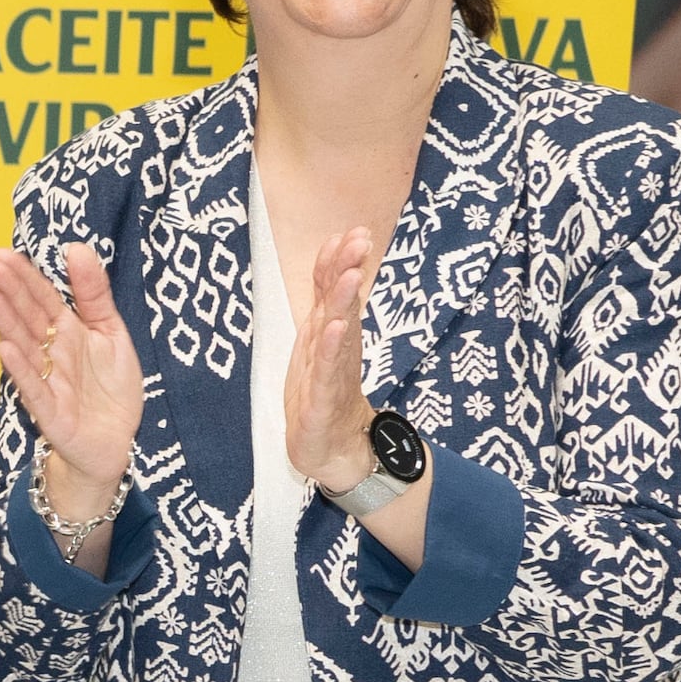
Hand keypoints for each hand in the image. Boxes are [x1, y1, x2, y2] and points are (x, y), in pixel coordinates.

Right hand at [0, 244, 145, 511]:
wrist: (116, 442)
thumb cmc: (111, 387)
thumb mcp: (111, 331)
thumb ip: (94, 292)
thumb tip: (76, 247)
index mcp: (66, 330)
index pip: (42, 298)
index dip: (24, 276)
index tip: (1, 254)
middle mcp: (51, 352)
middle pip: (27, 317)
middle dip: (8, 291)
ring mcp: (47, 380)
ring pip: (24, 347)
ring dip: (4, 323)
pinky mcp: (50, 412)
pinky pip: (33, 387)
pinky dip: (19, 368)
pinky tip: (4, 348)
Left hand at [281, 224, 382, 491]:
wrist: (331, 450)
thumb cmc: (322, 393)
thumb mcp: (318, 342)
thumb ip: (325, 304)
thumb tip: (334, 263)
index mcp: (331, 332)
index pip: (333, 290)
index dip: (339, 260)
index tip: (354, 231)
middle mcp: (337, 347)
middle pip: (342, 303)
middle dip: (349, 270)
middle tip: (362, 240)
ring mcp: (333, 372)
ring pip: (339, 331)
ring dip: (345, 302)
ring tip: (352, 275)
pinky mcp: (324, 399)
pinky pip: (329, 369)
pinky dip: (333, 348)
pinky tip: (337, 328)